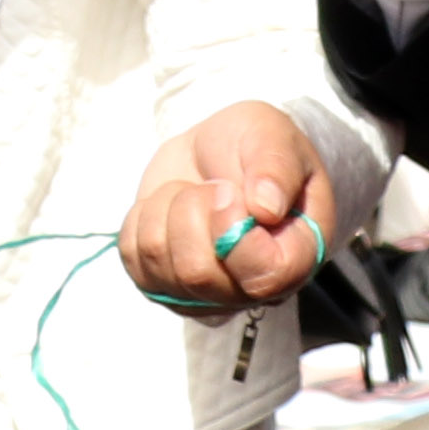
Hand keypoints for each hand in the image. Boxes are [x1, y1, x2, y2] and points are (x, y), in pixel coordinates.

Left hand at [123, 100, 339, 314]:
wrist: (216, 150)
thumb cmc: (254, 146)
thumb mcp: (274, 136)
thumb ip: (276, 166)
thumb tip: (265, 208)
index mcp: (296, 258)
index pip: (263, 276)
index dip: (233, 230)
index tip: (227, 190)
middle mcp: (252, 289)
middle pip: (196, 273)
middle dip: (192, 209)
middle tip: (212, 185)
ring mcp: (204, 293)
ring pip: (158, 262)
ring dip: (167, 208)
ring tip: (194, 192)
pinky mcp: (163, 282)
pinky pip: (133, 255)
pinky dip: (142, 218)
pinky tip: (171, 207)